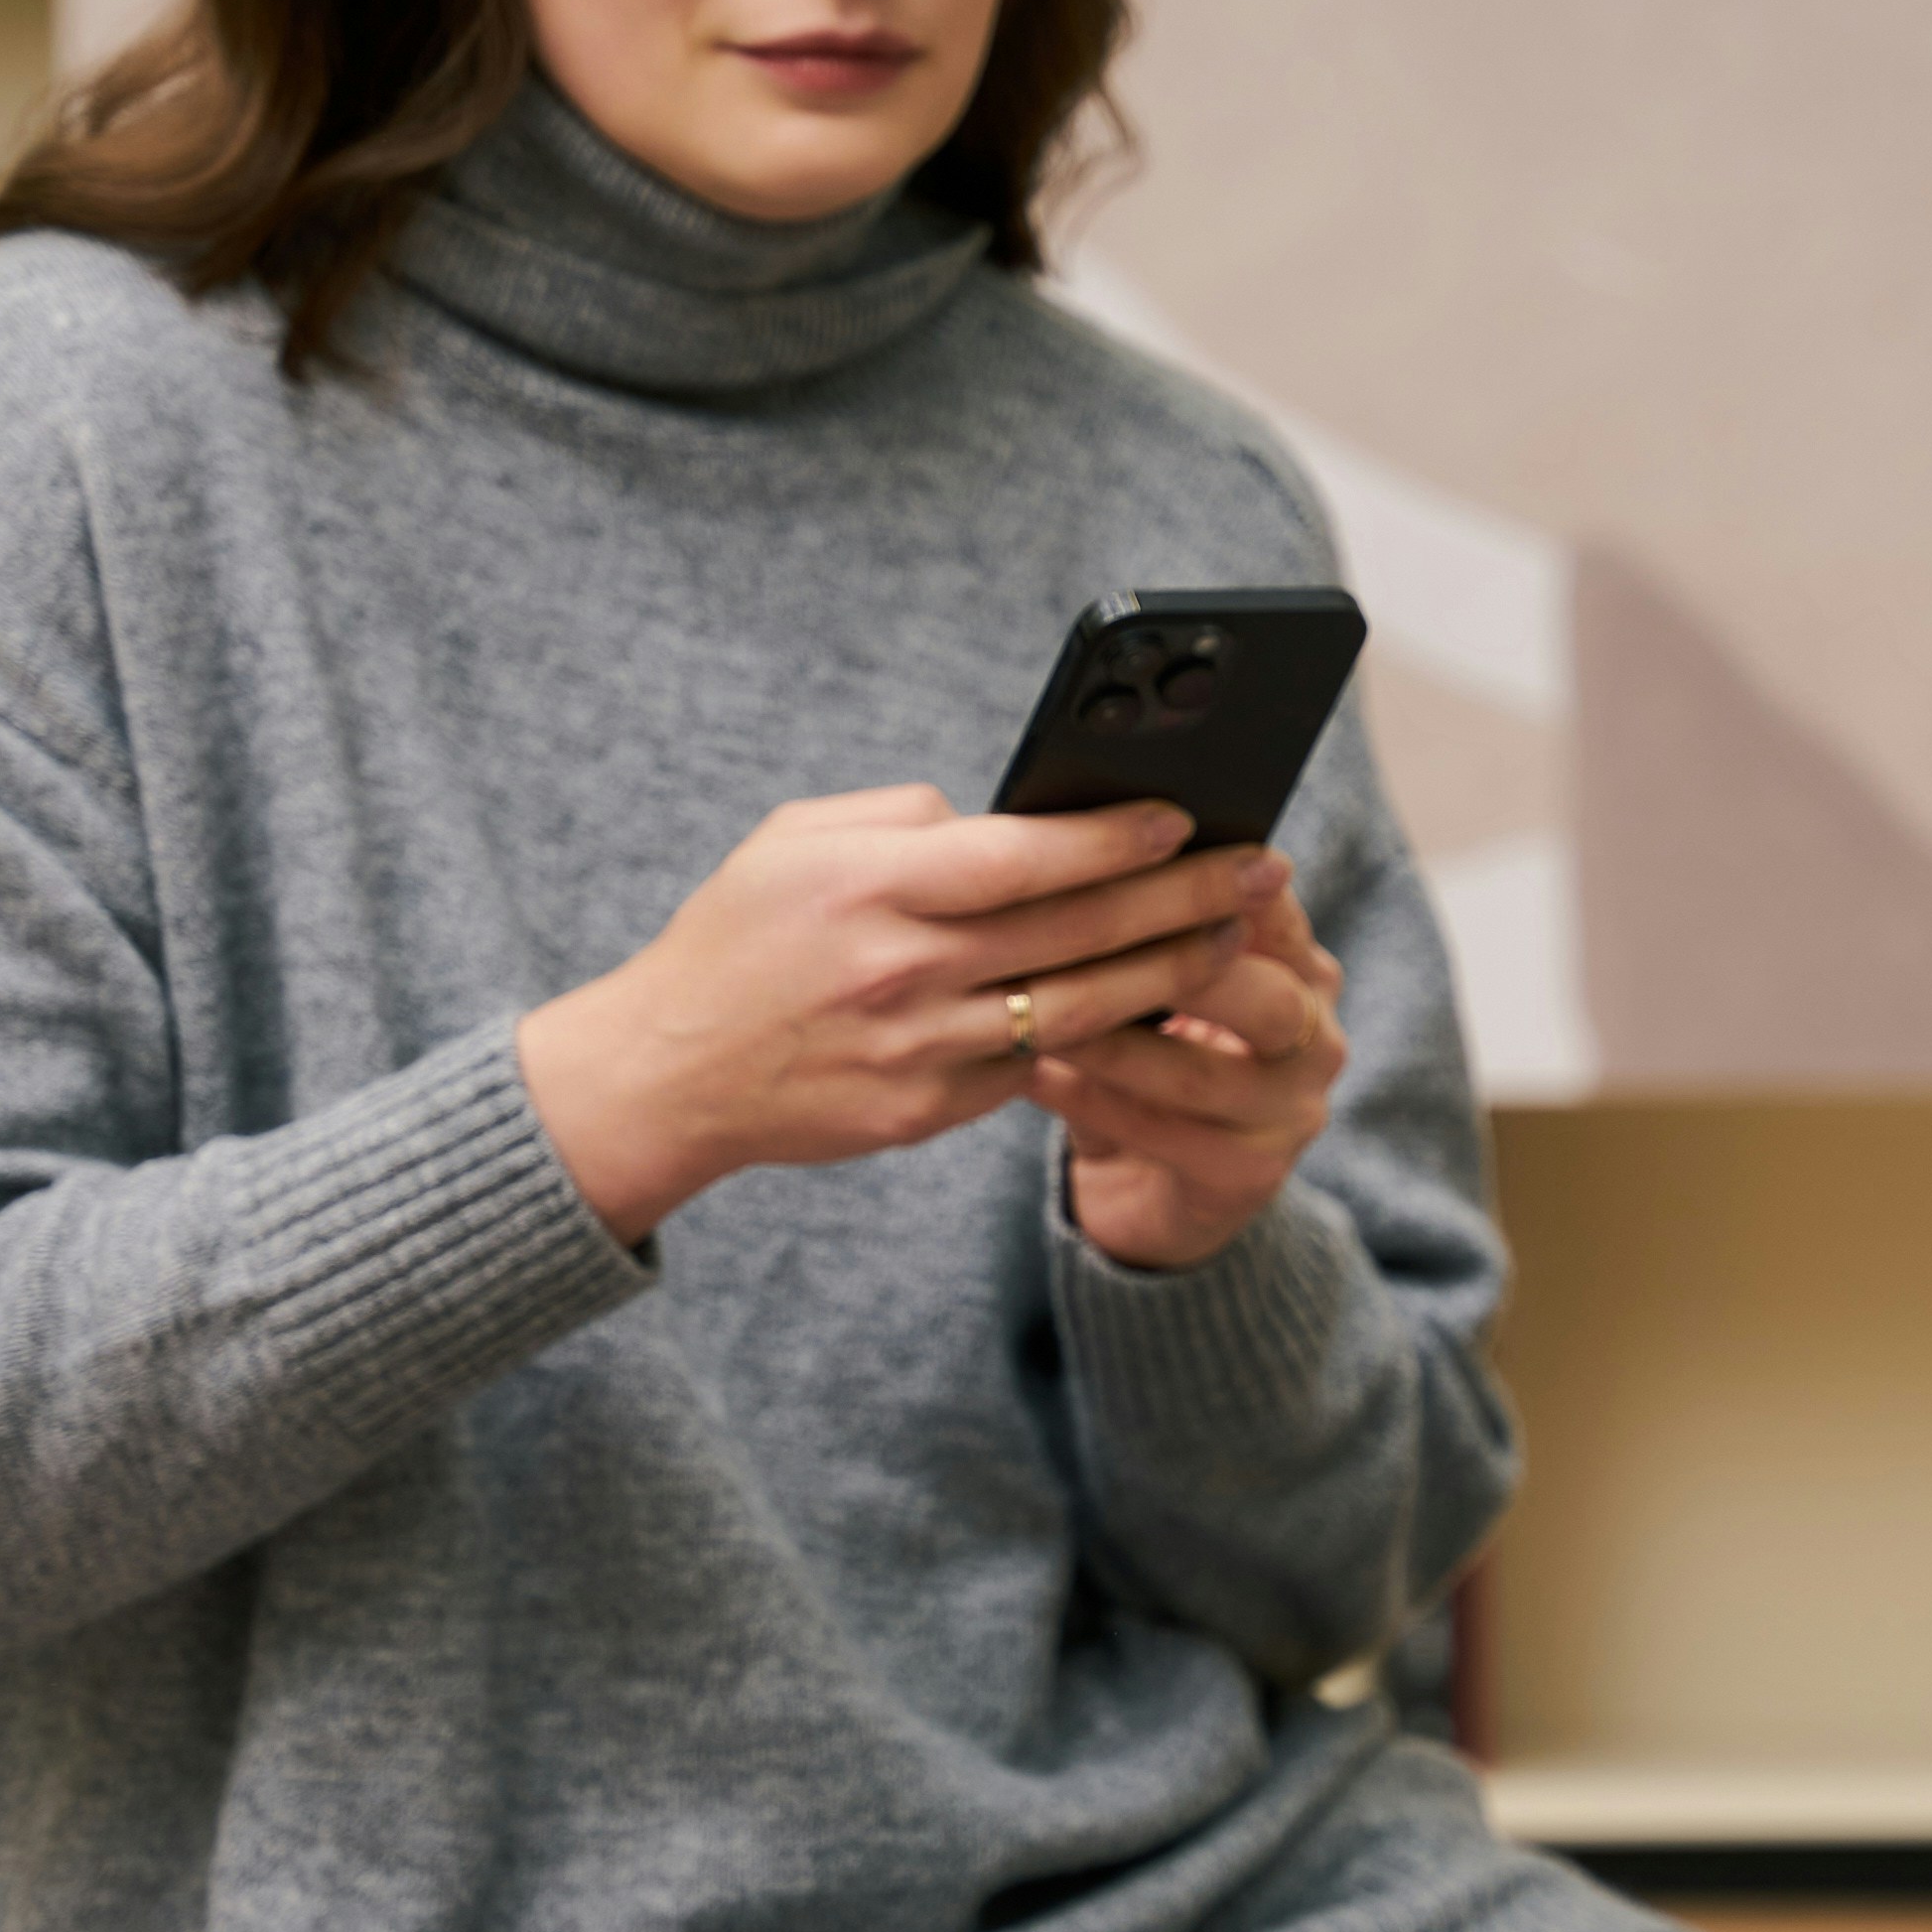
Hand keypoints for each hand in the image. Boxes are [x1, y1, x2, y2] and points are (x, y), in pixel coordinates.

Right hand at [517, 789, 1284, 1244]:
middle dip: (1183, 898)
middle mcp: (903, 973)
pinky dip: (1100, 1037)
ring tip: (1233, 938)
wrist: (670, 1072)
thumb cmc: (739, 937)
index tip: (1185, 817)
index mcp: (871, 890)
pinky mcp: (924, 1113)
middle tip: (1261, 871)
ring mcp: (918, 1052)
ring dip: (1169, 975)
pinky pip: (1034, 1069)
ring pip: (1078, 1012)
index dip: (1114, 840)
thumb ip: (904, 820)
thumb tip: (1005, 820)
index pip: (1022, 860)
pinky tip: (1153, 1005)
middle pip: (1075, 935)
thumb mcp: (793, 840)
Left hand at [1039, 861, 1348, 1273]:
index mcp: (1306, 973)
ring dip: (1112, 1043)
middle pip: (1267, 998)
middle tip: (1093, 934)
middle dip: (1182, 966)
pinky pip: (1162, 1136)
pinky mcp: (1249, 1177)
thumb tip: (1078, 841)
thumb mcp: (1163, 989)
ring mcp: (1291, 1116)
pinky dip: (1090, 1103)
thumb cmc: (1147, 1057)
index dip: (1217, 885)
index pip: (1275, 915)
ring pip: (1200, 1076)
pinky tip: (1031, 1073)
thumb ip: (1154, 929)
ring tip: (1038, 1011)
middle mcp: (1319, 1041)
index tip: (1144, 850)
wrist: (1154, 1190)